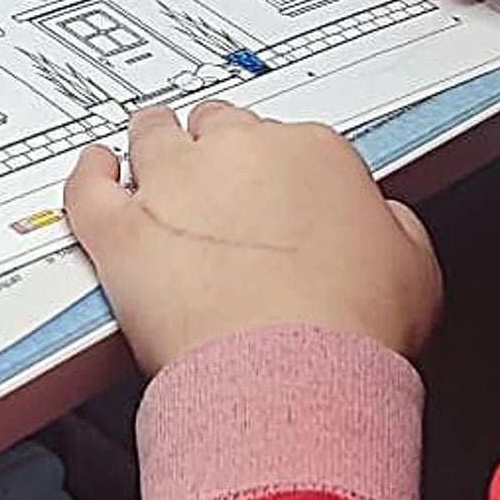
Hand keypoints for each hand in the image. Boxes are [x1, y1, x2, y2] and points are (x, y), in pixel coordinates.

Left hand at [64, 103, 441, 376]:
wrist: (297, 373)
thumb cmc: (354, 330)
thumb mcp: (413, 267)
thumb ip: (391, 228)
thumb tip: (382, 223)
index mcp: (311, 152)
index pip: (281, 138)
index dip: (272, 168)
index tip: (268, 192)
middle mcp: (239, 153)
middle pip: (214, 125)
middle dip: (211, 149)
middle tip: (213, 182)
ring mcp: (173, 185)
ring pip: (150, 137)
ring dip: (149, 145)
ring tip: (145, 158)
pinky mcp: (122, 229)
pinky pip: (87, 186)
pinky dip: (86, 175)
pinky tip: (90, 173)